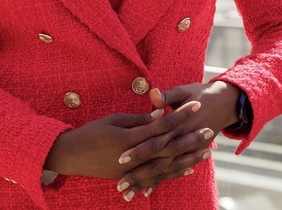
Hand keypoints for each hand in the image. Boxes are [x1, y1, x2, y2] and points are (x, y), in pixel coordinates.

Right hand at [44, 100, 210, 180]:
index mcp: (132, 137)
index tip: (196, 104)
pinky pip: (156, 177)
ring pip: (166, 165)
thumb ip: (138, 120)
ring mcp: (133, 169)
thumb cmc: (91, 132)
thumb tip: (159, 114)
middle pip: (169, 147)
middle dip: (191, 138)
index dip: (180, 114)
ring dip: (188, 158)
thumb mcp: (114, 120)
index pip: (162, 124)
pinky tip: (187, 170)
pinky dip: (173, 173)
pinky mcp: (130, 177)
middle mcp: (136, 155)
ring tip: (206, 152)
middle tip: (209, 130)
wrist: (71, 156)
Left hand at [114, 81, 241, 201]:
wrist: (224, 103)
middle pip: (157, 161)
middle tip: (119, 184)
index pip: (155, 140)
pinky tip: (146, 191)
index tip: (121, 158)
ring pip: (164, 171)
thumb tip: (153, 94)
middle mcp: (182, 140)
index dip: (139, 149)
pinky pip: (174, 171)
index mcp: (178, 124)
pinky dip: (161, 181)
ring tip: (127, 194)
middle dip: (138, 173)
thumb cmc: (200, 94)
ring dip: (146, 183)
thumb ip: (167, 96)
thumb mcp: (184, 91)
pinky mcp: (190, 154)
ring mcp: (187, 150)